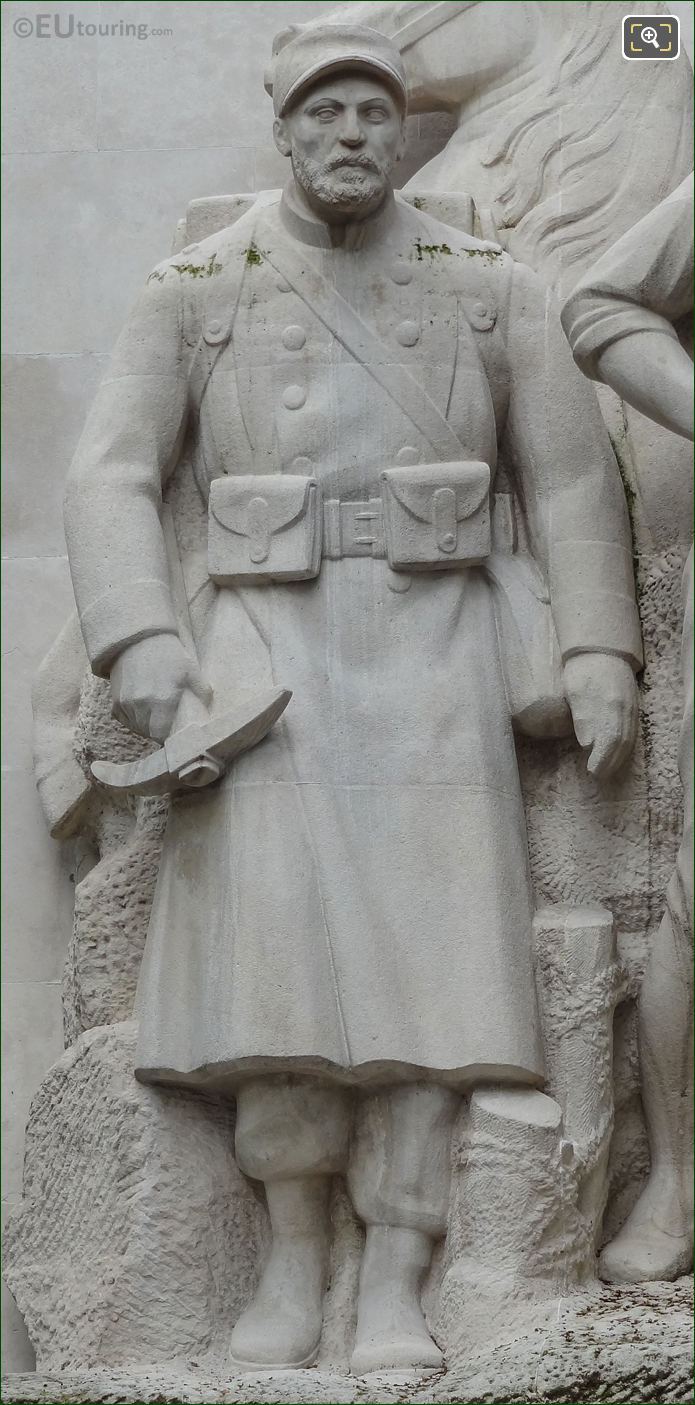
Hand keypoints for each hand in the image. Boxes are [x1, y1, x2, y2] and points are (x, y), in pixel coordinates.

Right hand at [110, 633, 210, 741]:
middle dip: (159, 731)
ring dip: (146, 725)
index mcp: (163, 700)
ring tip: (156, 715)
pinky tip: (142, 709)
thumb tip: (209, 708)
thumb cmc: (168, 655)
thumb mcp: (190, 669)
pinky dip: (132, 718)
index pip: (163, 734)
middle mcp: (142, 705)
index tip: (175, 731)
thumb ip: (201, 690)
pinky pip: (124, 719)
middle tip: (168, 723)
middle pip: (150, 732)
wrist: (139, 640)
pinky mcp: (116, 701)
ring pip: (137, 727)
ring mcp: (126, 704)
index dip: (169, 735)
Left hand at [563, 653, 637, 779]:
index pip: (610, 738)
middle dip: (610, 762)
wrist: (603, 650)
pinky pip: (633, 731)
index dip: (602, 758)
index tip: (592, 770)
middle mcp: (624, 707)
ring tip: (606, 770)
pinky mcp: (634, 706)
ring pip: (629, 738)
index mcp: (609, 703)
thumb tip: (588, 743)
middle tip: (597, 775)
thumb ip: (582, 716)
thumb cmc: (583, 670)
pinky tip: (618, 754)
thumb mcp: (575, 691)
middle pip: (621, 742)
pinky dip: (626, 747)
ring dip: (619, 758)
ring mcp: (632, 706)